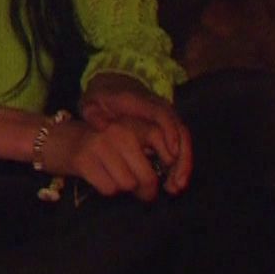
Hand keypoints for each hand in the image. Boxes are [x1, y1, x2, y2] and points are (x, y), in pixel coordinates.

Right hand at [39, 115, 170, 201]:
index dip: (173, 162)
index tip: (173, 180)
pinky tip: (96, 177)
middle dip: (146, 189)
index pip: (161, 138)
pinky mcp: (84, 160)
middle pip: (147, 175)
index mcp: (129, 124)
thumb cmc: (93, 143)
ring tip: (112, 177)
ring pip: (128, 184)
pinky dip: (105, 189)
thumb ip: (143, 149)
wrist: (51, 138)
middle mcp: (117, 132)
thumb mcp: (120, 137)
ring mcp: (100, 145)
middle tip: (143, 193)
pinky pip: (109, 189)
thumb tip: (169, 176)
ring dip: (122, 187)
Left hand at [80, 73, 192, 192]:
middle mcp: (159, 108)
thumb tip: (102, 126)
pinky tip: (173, 182)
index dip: (169, 132)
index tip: (172, 153)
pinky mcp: (169, 128)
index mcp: (140, 101)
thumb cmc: (102, 99)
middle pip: (179, 131)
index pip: (161, 114)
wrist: (113, 86)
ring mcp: (167, 118)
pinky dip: (179, 164)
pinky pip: (180, 146)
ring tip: (175, 187)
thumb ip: (93, 113)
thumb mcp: (91, 103)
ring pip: (183, 141)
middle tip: (176, 182)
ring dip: (183, 165)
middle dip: (181, 158)